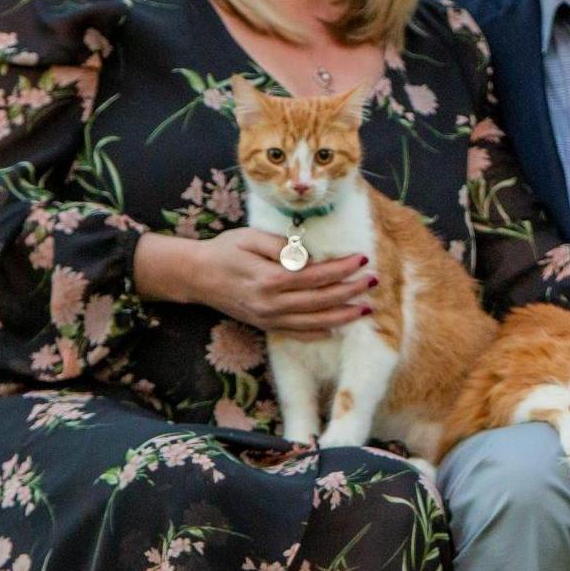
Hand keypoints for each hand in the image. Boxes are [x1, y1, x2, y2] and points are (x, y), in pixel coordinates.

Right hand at [136, 230, 373, 339]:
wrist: (195, 275)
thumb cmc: (225, 250)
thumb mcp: (250, 237)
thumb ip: (280, 247)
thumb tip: (308, 257)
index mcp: (269, 279)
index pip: (316, 275)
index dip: (341, 269)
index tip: (362, 260)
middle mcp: (272, 303)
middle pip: (320, 300)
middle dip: (350, 292)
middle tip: (373, 282)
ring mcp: (269, 318)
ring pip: (314, 322)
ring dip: (343, 316)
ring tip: (366, 309)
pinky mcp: (265, 326)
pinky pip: (297, 333)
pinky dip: (319, 333)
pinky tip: (337, 328)